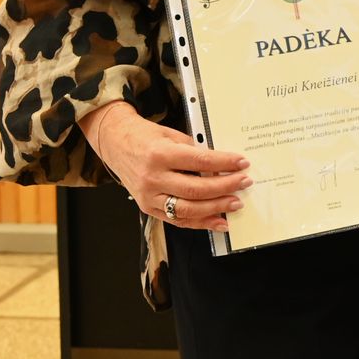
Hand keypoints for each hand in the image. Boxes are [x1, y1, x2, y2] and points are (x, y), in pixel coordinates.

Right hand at [80, 101, 249, 231]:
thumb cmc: (144, 137)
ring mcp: (148, 196)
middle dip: (225, 187)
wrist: (114, 143)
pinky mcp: (147, 208)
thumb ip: (195, 151)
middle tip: (244, 182)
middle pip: (196, 189)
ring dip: (216, 208)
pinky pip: (177, 220)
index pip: (200, 161)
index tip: (242, 163)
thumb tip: (222, 166)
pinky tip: (219, 221)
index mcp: (160, 154)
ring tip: (236, 203)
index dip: (225, 163)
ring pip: (188, 209)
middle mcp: (153, 178)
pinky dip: (201, 223)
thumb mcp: (171, 135)